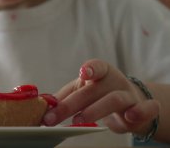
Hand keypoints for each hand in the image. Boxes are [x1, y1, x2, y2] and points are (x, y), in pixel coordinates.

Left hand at [43, 59, 159, 135]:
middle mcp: (114, 81)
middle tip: (53, 118)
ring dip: (94, 111)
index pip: (96, 66)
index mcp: (99, 73)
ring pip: (113, 100)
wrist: (130, 104)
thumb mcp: (81, 91)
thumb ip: (63, 98)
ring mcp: (129, 95)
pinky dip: (139, 112)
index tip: (82, 72)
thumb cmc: (99, 94)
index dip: (90, 69)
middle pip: (93, 91)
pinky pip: (145, 109)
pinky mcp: (143, 109)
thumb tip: (42, 105)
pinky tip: (130, 117)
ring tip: (78, 121)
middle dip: (71, 105)